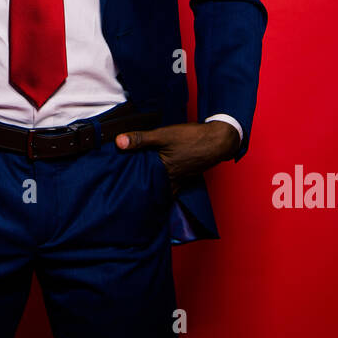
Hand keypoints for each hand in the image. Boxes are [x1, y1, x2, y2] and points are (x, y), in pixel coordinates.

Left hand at [114, 121, 237, 194]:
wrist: (219, 140)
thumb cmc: (191, 138)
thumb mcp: (163, 135)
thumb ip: (141, 139)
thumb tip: (118, 143)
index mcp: (165, 172)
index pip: (146, 187)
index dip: (135, 193)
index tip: (123, 200)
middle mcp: (173, 179)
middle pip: (156, 191)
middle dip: (144, 197)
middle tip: (130, 202)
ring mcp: (182, 178)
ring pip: (165, 189)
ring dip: (156, 192)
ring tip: (143, 197)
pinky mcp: (188, 174)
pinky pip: (175, 185)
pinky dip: (166, 186)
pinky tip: (162, 183)